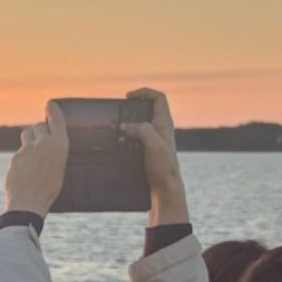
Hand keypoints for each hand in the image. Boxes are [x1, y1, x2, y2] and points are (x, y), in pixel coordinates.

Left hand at [3, 101, 67, 217]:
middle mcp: (44, 143)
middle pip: (39, 126)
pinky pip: (19, 151)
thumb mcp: (58, 167)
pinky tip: (24, 172)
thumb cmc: (48, 189)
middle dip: (38, 131)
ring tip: (32, 154)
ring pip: (26, 134)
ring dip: (29, 139)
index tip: (49, 104)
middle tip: (39, 141)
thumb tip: (44, 142)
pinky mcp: (15, 156)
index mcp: (60, 145)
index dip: (53, 110)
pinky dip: (21, 158)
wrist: (29, 203)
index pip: (56, 120)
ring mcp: (28, 149)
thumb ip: (52, 151)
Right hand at [121, 87, 187, 226]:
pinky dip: (126, 136)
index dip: (144, 92)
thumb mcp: (154, 146)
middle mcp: (160, 129)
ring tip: (114, 128)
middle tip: (118, 112)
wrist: (166, 189)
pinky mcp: (148, 151)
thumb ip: (142, 130)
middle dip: (132, 107)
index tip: (127, 96)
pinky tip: (116, 144)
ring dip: (127, 123)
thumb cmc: (164, 168)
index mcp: (165, 123)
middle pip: (148, 109)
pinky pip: (136, 137)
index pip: (158, 98)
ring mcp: (154, 140)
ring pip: (141, 123)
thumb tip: (126, 125)